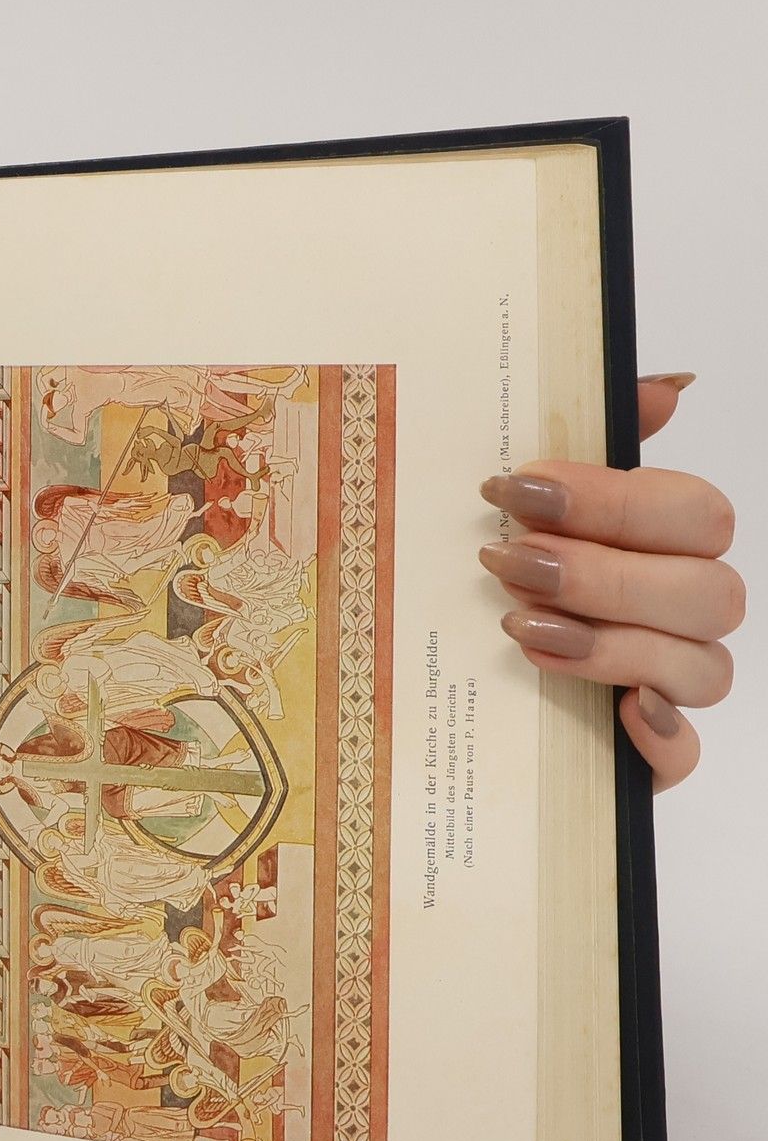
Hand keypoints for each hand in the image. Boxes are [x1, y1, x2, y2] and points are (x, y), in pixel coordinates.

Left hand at [481, 375, 740, 789]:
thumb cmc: (500, 563)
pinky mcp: (646, 754)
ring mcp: (673, 685)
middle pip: (705, 590)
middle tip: (508, 560)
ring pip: (702, 667)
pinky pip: (683, 754)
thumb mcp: (526, 499)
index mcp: (670, 542)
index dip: (610, 500)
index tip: (517, 488)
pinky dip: (658, 736)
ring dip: (612, 643)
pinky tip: (618, 711)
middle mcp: (686, 612)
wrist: (436, 663)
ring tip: (519, 626)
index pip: (692, 513)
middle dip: (602, 572)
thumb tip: (666, 386)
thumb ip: (599, 438)